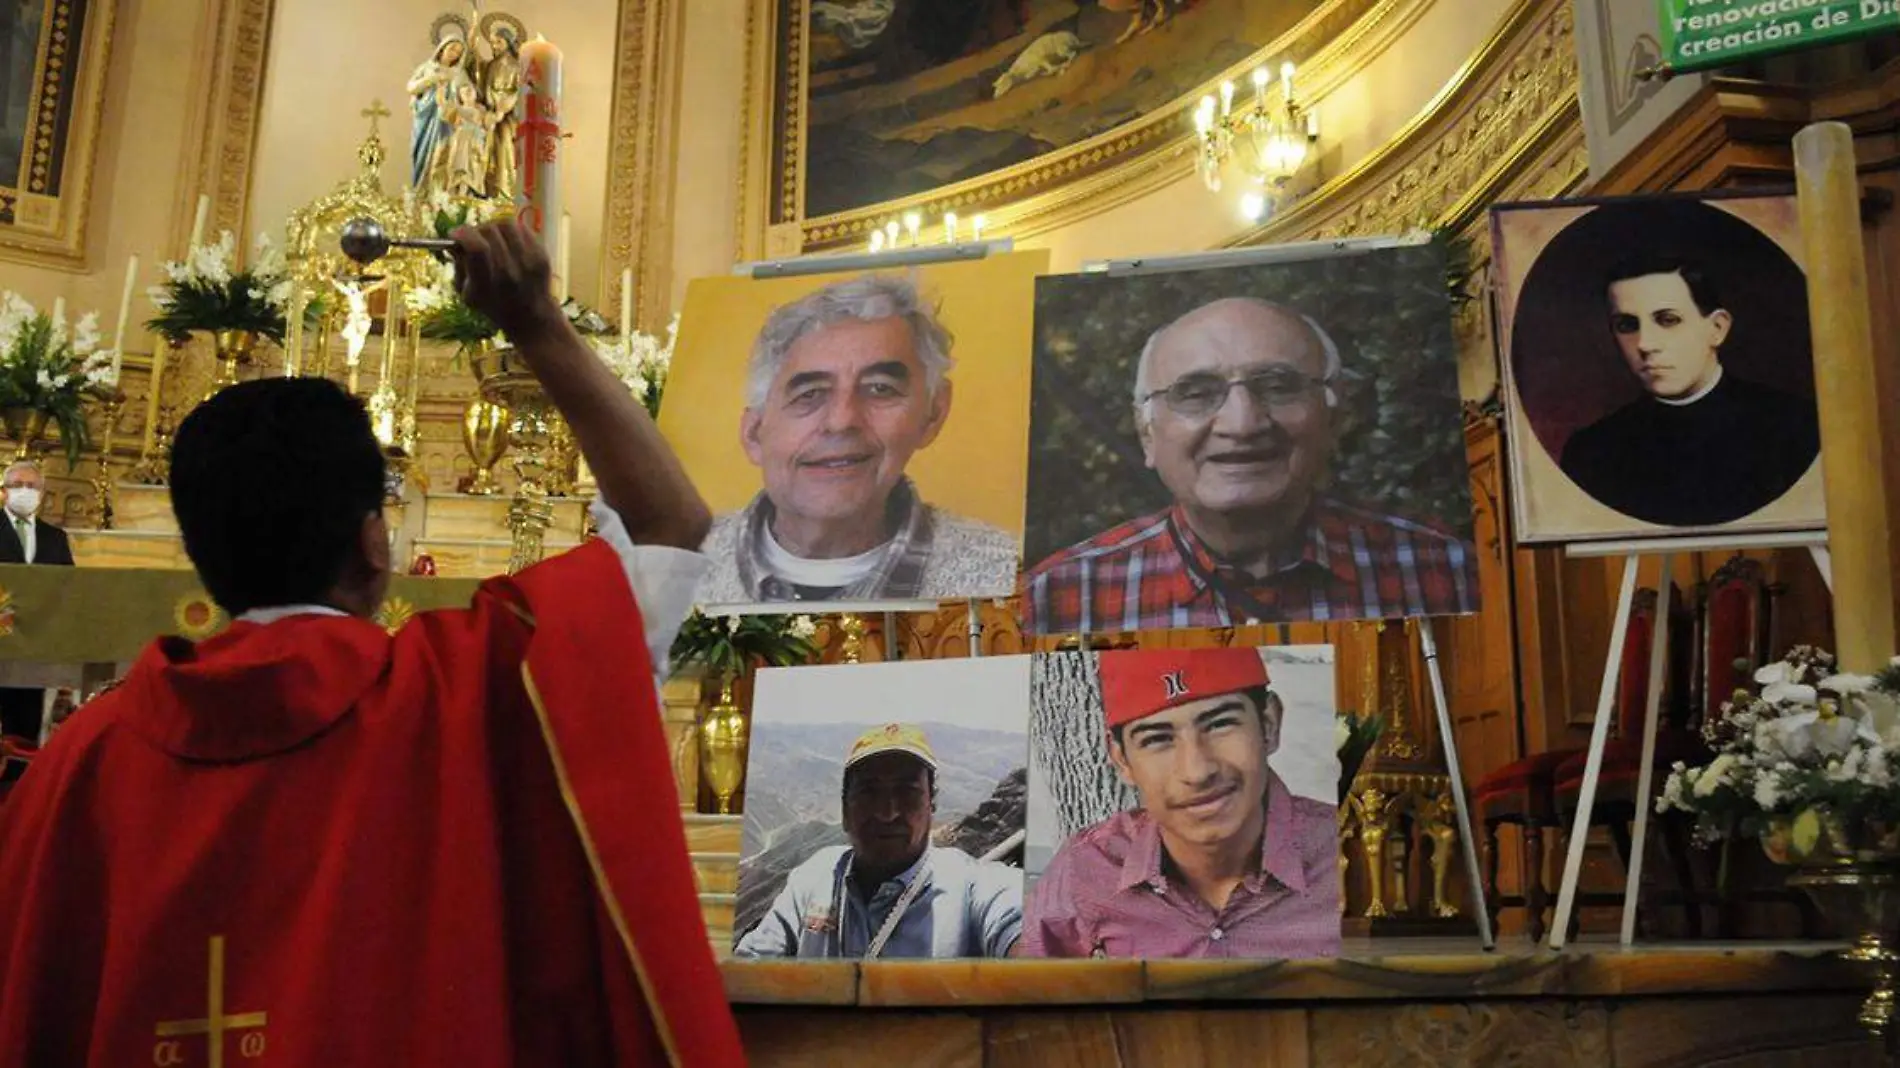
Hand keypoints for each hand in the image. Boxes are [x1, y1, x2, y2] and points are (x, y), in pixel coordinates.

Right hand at [450, 218, 561, 342]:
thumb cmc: (493, 305)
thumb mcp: (466, 293)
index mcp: (487, 285)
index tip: (455, 234)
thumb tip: (454, 239)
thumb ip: (459, 265)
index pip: (477, 248)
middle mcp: (509, 273)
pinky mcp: (542, 255)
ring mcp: (528, 263)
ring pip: (505, 225)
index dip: (463, 234)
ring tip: (490, 238)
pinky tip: (506, 241)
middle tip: (473, 237)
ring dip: (493, 227)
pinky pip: (522, 228)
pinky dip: (510, 231)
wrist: (531, 317)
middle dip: (476, 230)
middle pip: (489, 232)